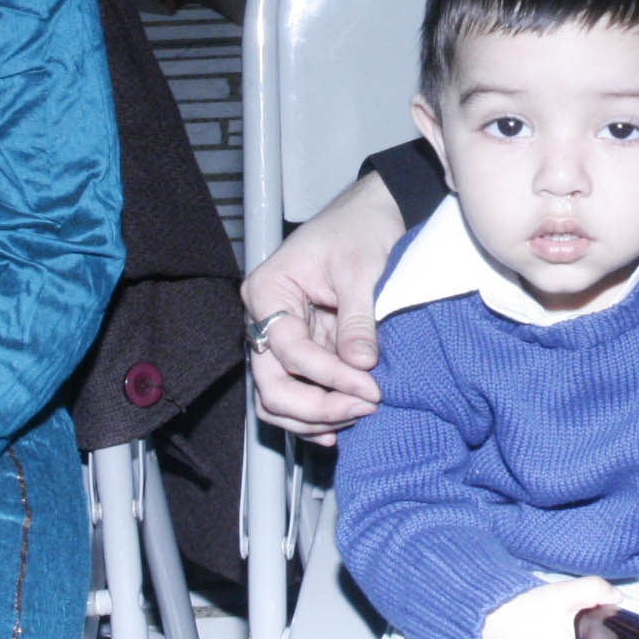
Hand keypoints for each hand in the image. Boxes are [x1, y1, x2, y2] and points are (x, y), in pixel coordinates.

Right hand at [244, 171, 404, 442]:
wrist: (372, 214)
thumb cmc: (359, 228)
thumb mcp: (360, 270)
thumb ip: (357, 320)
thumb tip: (359, 366)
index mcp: (267, 291)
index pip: (288, 350)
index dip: (327, 375)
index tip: (368, 387)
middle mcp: (266, 318)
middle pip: (272, 384)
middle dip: (316, 406)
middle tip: (363, 407)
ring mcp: (283, 337)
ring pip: (279, 397)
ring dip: (314, 416)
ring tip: (358, 415)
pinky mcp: (305, 349)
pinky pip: (299, 391)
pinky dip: (316, 413)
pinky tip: (341, 424)